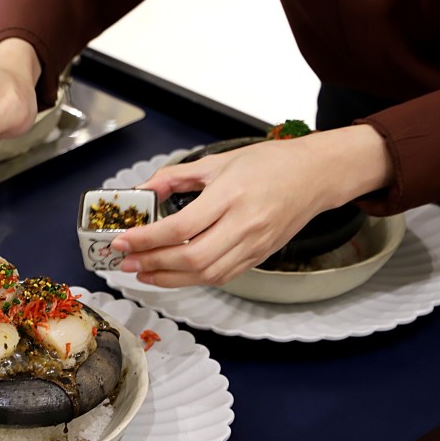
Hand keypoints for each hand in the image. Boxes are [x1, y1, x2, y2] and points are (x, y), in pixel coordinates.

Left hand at [110, 126, 392, 286]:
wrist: (316, 175)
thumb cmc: (270, 163)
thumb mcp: (218, 161)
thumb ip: (177, 176)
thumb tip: (144, 189)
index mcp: (230, 195)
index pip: (180, 227)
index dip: (146, 239)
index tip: (122, 240)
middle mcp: (244, 224)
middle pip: (191, 258)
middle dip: (152, 264)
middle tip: (126, 262)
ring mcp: (254, 244)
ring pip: (206, 274)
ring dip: (169, 279)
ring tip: (143, 273)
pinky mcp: (259, 256)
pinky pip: (222, 276)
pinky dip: (193, 280)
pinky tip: (173, 275)